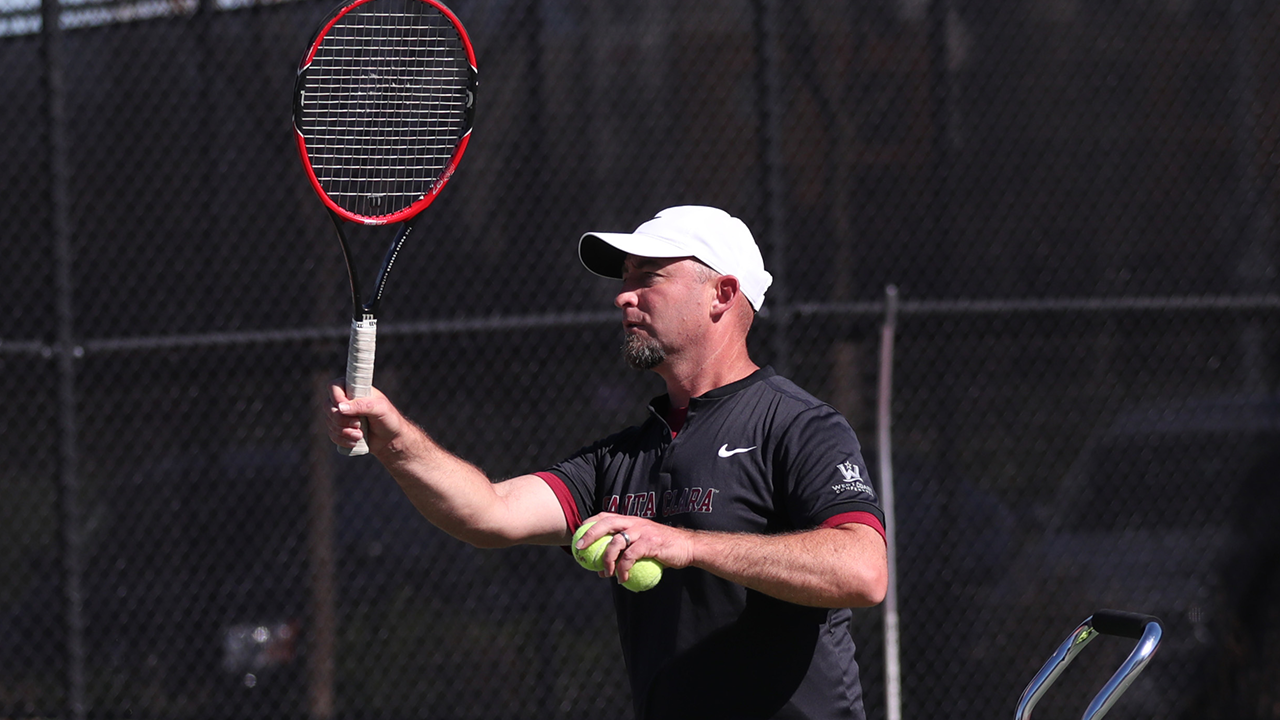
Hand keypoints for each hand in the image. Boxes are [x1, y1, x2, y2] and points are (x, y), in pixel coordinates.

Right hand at [327, 380, 406, 453]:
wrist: (391, 439)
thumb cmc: (389, 419)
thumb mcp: (379, 408)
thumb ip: (361, 405)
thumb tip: (340, 407)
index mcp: (354, 389)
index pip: (334, 386)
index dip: (336, 398)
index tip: (346, 408)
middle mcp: (345, 400)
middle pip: (328, 406)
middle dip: (341, 419)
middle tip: (358, 424)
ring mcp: (341, 416)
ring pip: (329, 422)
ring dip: (344, 431)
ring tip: (360, 435)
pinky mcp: (340, 430)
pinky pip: (332, 435)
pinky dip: (343, 440)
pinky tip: (355, 441)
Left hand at [574, 513, 695, 583]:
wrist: (688, 548)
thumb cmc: (664, 549)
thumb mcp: (642, 547)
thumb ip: (624, 555)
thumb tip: (602, 571)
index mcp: (631, 520)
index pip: (606, 516)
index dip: (591, 522)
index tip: (579, 533)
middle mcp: (635, 522)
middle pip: (607, 523)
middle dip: (591, 533)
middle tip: (581, 548)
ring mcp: (643, 532)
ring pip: (616, 542)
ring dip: (607, 559)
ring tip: (605, 574)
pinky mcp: (650, 543)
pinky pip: (630, 557)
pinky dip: (623, 569)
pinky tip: (622, 579)